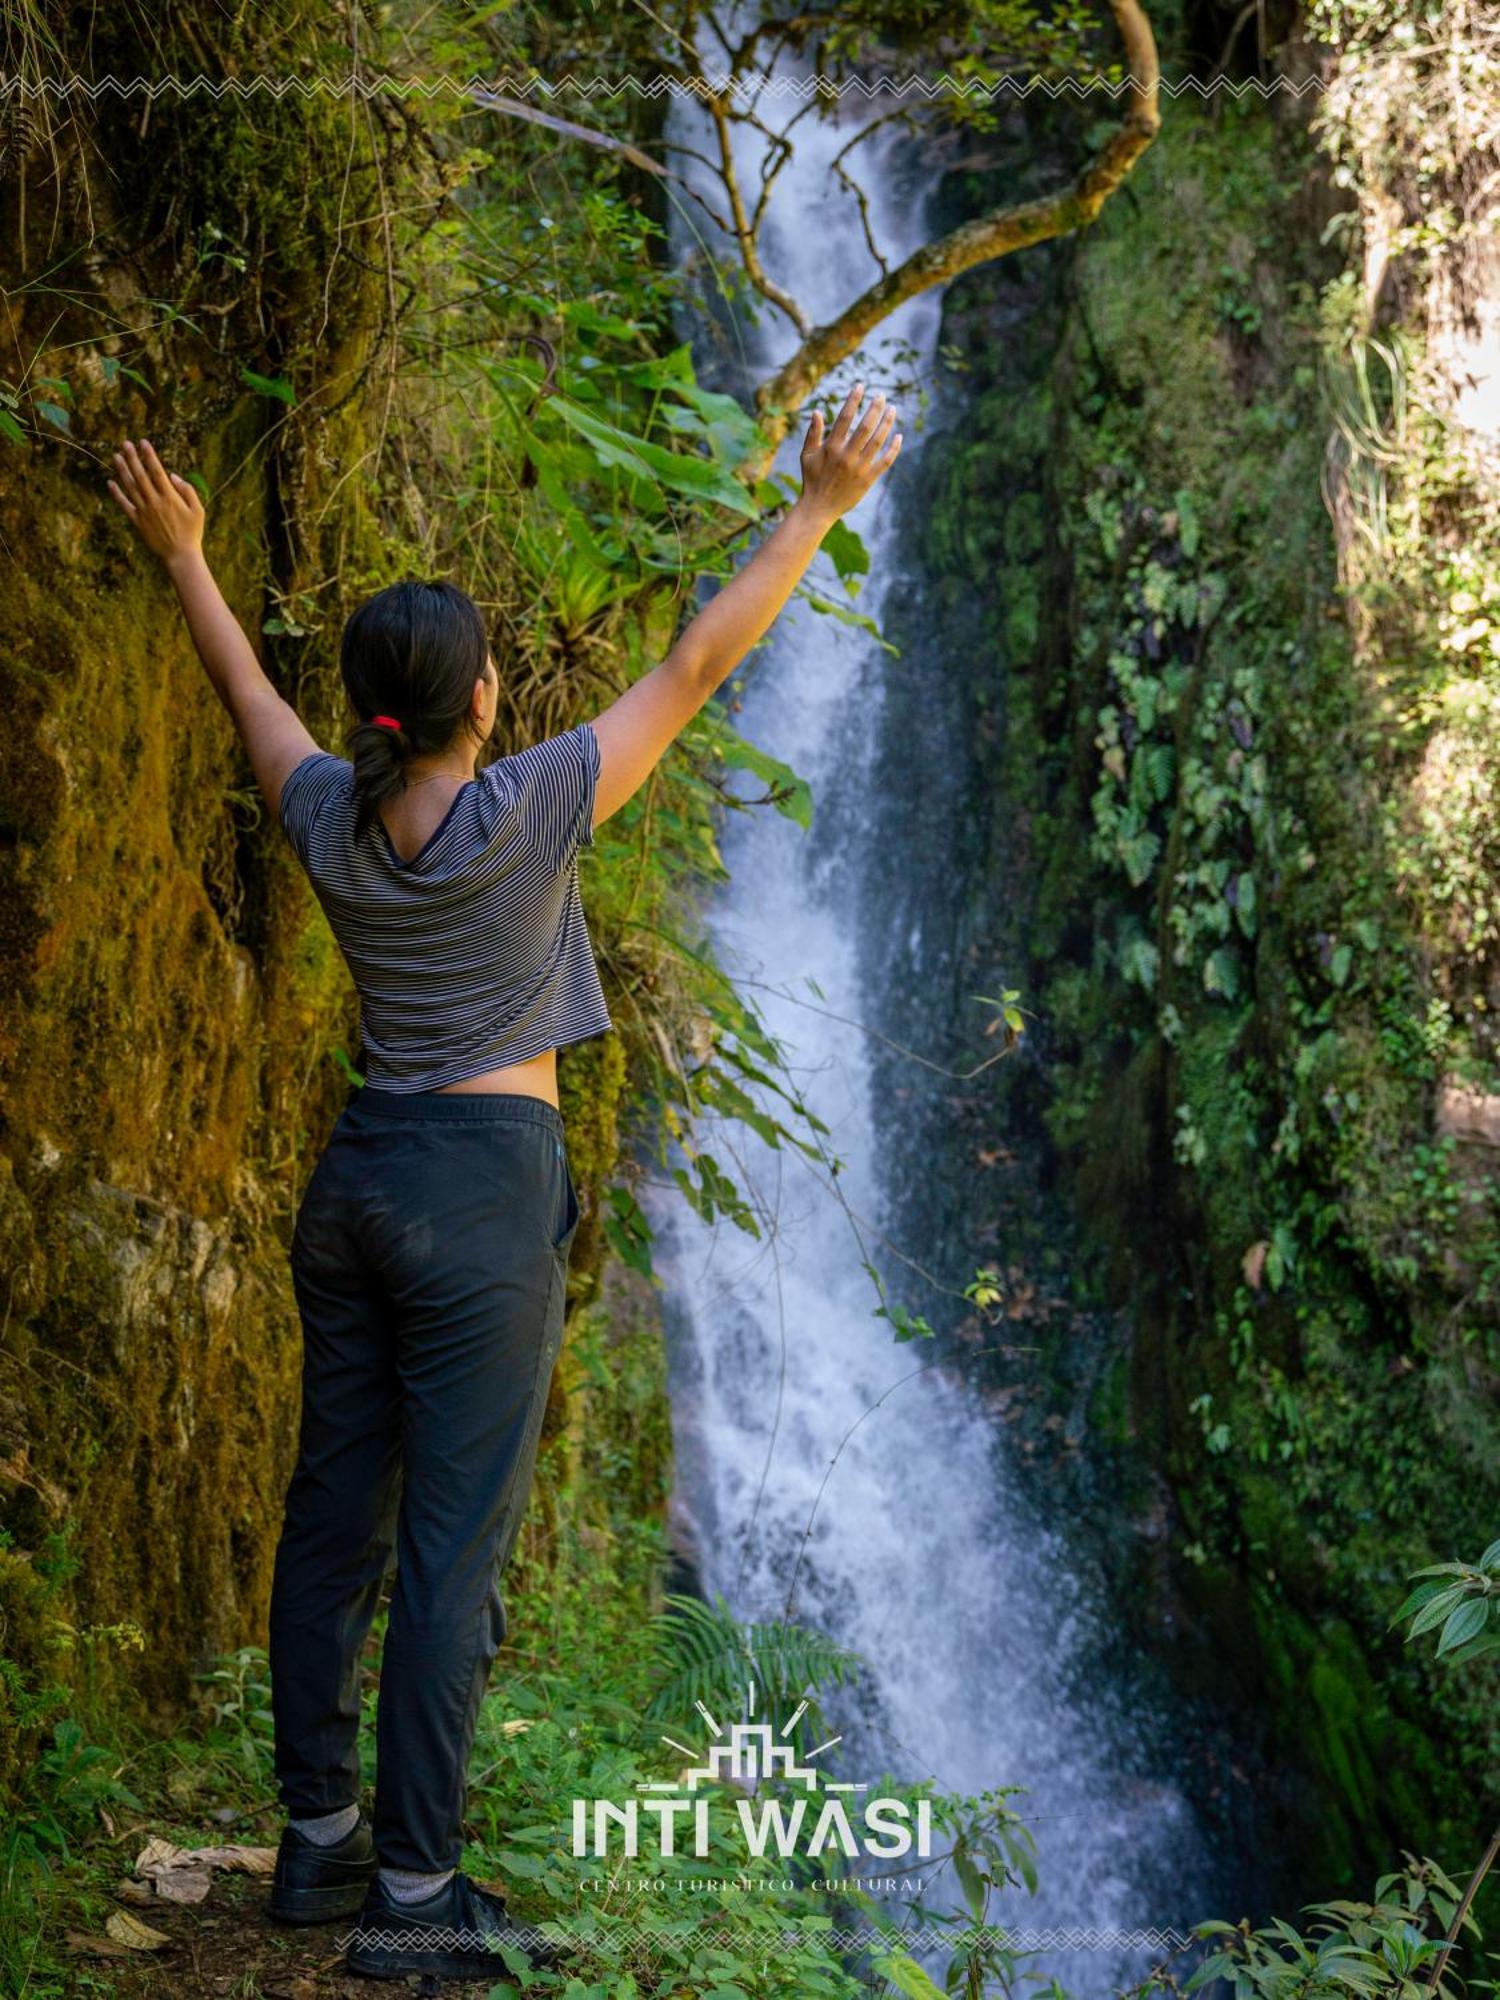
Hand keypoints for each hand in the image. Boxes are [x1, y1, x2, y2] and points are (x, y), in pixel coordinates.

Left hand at [108, 439, 205, 568]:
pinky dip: (116, 493)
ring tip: (116, 456)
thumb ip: (187, 491)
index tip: (143, 442)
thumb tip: (172, 475)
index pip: (156, 471)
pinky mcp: (137, 522)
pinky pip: (124, 505)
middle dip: (132, 457)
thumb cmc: (192, 533)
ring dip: (122, 470)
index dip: (149, 455)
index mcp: (169, 497)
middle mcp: (154, 502)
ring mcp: (144, 511)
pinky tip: (110, 482)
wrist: (180, 556)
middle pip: (140, 475)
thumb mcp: (198, 510)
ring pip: (130, 487)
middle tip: (125, 444)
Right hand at [797, 381, 900, 519]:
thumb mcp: (807, 455)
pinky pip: (885, 462)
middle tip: (881, 396)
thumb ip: (813, 433)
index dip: (853, 400)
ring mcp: (859, 468)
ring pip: (878, 441)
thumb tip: (817, 411)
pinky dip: (894, 449)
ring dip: (887, 423)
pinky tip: (899, 436)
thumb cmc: (812, 479)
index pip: (845, 418)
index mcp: (831, 447)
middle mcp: (846, 456)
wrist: (819, 508)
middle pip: (865, 426)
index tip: (860, 386)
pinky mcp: (868, 480)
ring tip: (892, 409)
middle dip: (875, 408)